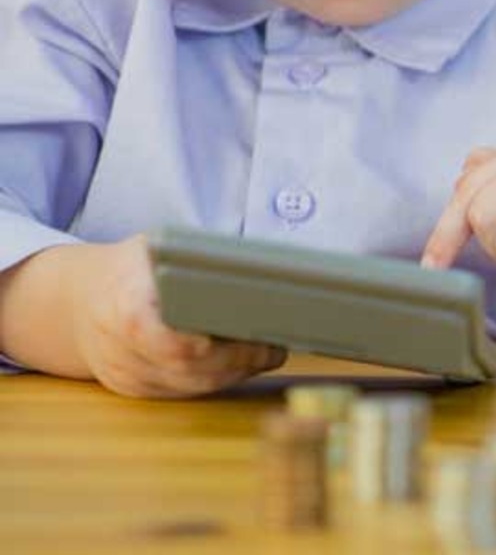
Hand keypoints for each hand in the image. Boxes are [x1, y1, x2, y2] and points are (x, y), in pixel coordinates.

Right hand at [74, 236, 284, 397]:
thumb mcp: (155, 247)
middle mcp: (119, 349)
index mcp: (124, 308)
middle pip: (188, 368)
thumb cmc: (128, 268)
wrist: (76, 301)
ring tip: (268, 353)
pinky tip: (243, 364)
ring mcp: (125, 375)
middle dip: (240, 360)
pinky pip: (181, 392)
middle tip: (275, 346)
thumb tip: (254, 265)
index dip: (213, 347)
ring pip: (189, 386)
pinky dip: (215, 380)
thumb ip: (193, 259)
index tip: (256, 336)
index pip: (171, 340)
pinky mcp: (133, 390)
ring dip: (234, 373)